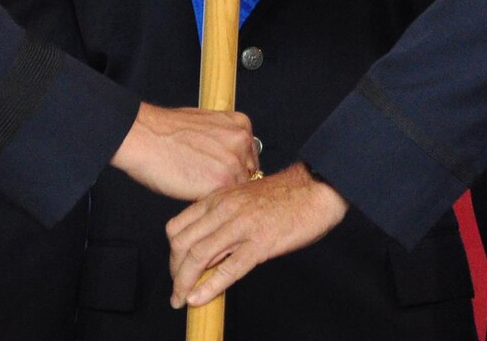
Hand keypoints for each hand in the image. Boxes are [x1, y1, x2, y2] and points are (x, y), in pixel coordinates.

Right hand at [110, 103, 257, 200]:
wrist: (144, 137)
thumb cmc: (165, 131)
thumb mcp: (206, 124)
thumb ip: (223, 140)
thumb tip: (226, 155)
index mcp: (240, 125)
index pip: (249, 157)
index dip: (235, 169)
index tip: (223, 176)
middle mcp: (242, 143)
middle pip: (247, 175)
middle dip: (231, 183)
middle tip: (209, 186)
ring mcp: (234, 164)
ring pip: (236, 190)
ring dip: (221, 195)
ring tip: (199, 191)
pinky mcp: (221, 184)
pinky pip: (222, 201)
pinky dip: (210, 203)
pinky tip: (193, 194)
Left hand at [166, 163, 347, 306]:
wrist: (315, 187)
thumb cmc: (283, 195)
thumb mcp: (242, 198)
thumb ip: (221, 217)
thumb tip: (207, 248)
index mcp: (218, 198)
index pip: (177, 227)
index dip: (171, 253)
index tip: (175, 269)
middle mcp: (224, 210)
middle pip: (182, 244)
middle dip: (174, 272)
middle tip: (176, 290)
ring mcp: (241, 226)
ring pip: (199, 256)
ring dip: (184, 283)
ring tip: (181, 299)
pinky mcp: (260, 243)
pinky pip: (228, 269)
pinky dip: (209, 288)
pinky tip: (198, 299)